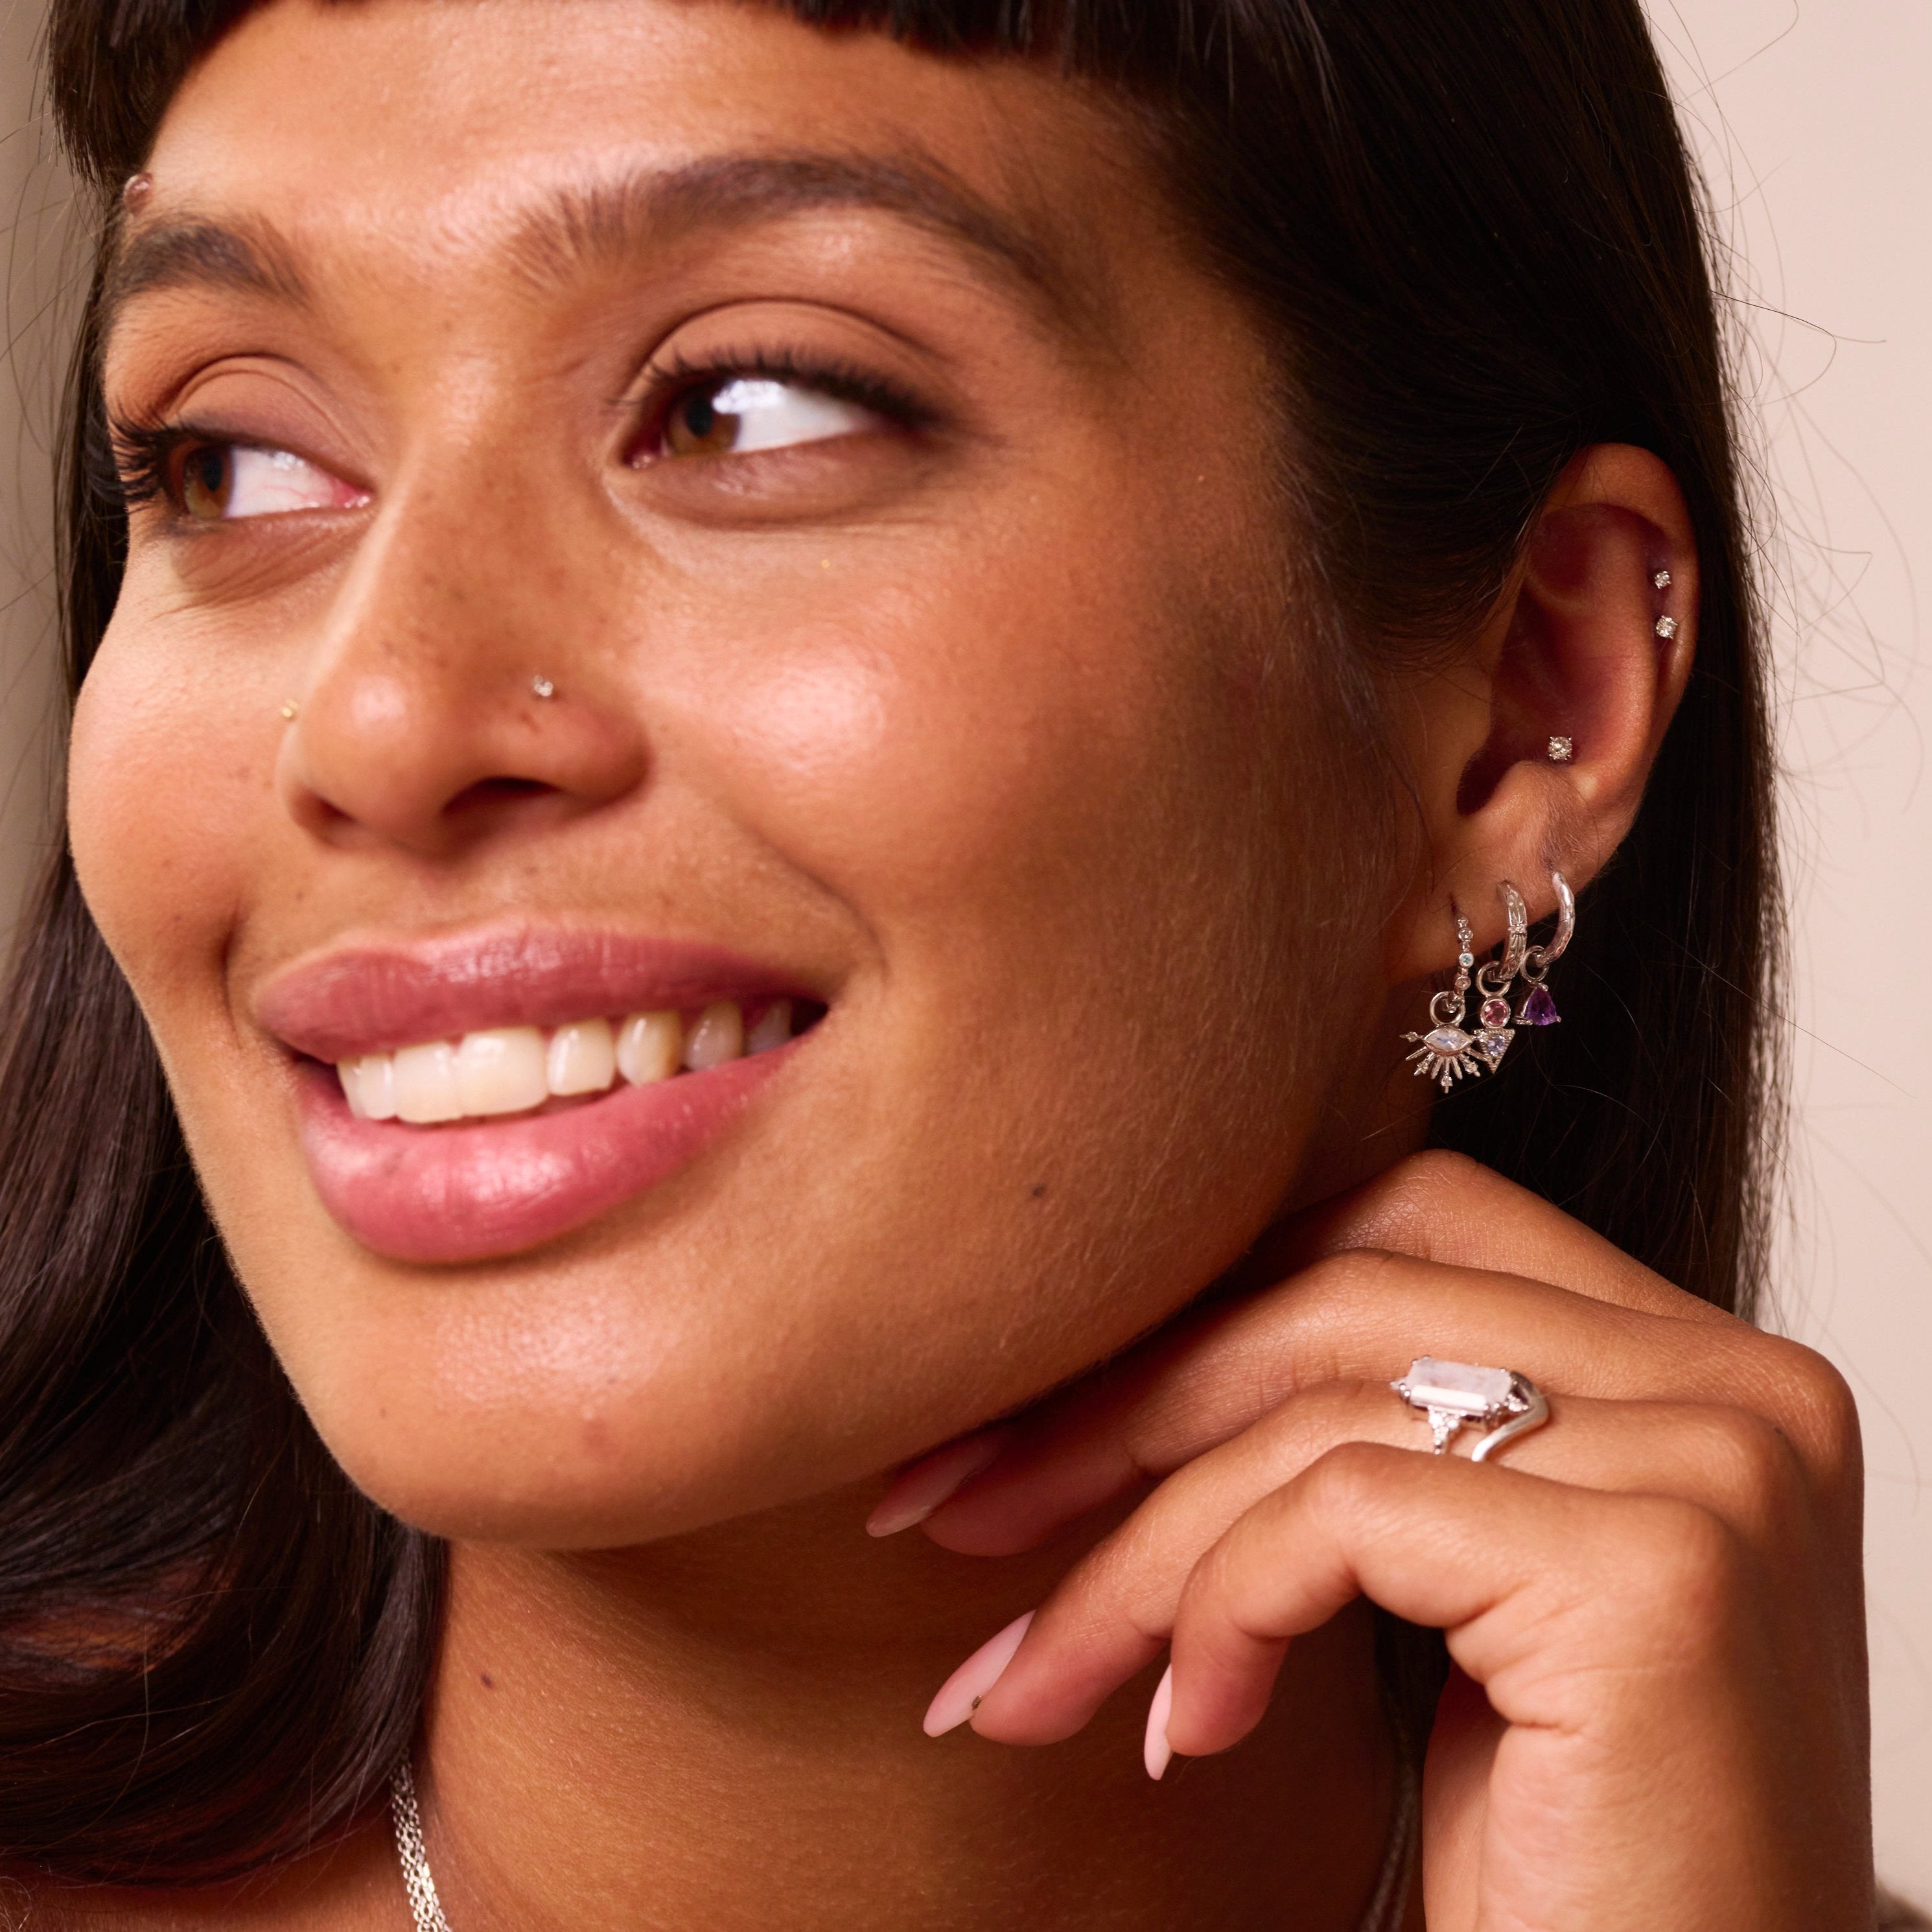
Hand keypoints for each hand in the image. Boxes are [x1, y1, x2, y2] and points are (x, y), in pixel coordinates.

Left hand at [876, 1152, 1871, 1931]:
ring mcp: (1710, 1465)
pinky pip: (1338, 1514)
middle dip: (1113, 1402)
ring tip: (1031, 1681)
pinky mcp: (1652, 1572)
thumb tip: (1111, 1344)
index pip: (1400, 1223)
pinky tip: (1185, 1735)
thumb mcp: (1451, 1592)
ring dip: (1127, 1554)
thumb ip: (1366, 1434)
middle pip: (1342, 1295)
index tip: (1017, 1408)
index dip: (1197, 1291)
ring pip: (1312, 1414)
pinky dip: (1217, 1611)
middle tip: (947, 1507)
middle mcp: (1735, 1383)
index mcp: (1696, 1360)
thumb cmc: (1561, 1854)